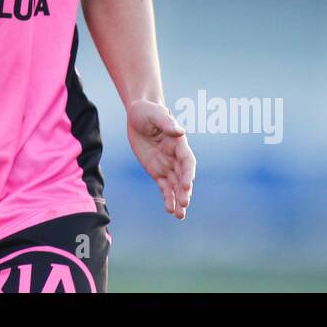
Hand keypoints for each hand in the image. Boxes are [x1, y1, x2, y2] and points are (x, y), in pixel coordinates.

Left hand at [126, 99, 194, 219]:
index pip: (187, 161)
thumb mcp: (155, 114)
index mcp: (179, 144)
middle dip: (184, 191)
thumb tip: (180, 130)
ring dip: (178, 200)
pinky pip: (164, 187)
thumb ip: (167, 123)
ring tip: (180, 215)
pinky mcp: (157, 171)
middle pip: (183, 177)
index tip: (188, 186)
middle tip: (184, 204)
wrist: (138, 115)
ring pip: (175, 186)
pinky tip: (170, 209)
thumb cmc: (148, 111)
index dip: (188, 174)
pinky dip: (167, 198)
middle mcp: (176, 157)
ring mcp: (167, 165)